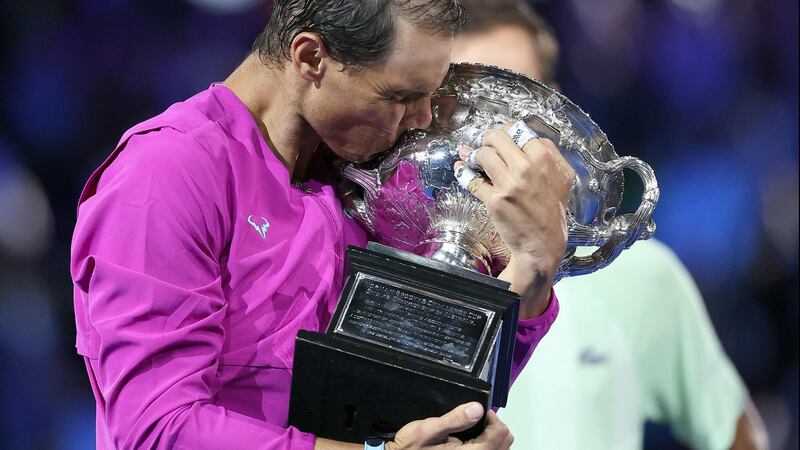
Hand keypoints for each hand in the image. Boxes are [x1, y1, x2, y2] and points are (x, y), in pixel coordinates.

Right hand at [387, 402, 512, 449]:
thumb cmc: (411, 448)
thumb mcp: (428, 429)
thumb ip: (454, 419)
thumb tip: (478, 408)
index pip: (500, 434)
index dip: (493, 418)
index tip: (478, 411)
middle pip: (504, 442)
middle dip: (494, 426)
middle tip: (476, 419)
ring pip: (499, 449)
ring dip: (492, 437)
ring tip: (473, 429)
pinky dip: (486, 445)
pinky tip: (471, 440)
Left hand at [455, 124, 574, 316]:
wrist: (543, 242)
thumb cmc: (553, 209)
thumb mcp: (563, 177)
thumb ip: (551, 153)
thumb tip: (530, 138)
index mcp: (544, 159)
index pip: (518, 130)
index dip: (506, 131)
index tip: (501, 137)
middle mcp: (526, 169)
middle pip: (496, 138)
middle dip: (487, 139)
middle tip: (485, 144)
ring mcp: (508, 184)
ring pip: (482, 155)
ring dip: (475, 154)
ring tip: (475, 159)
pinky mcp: (494, 200)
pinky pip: (471, 179)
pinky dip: (463, 171)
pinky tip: (460, 167)